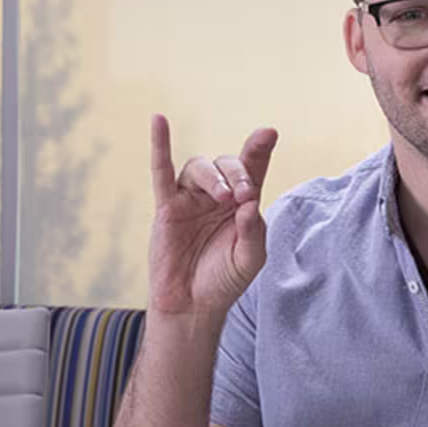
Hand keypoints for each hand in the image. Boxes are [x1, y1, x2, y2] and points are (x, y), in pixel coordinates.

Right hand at [146, 115, 278, 318]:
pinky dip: (160, 145)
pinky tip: (159, 120)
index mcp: (242, 203)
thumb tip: (249, 204)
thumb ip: (254, 232)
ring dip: (213, 176)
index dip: (259, 149)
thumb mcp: (250, 259)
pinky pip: (161, 171)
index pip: (253, 168)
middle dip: (237, 174)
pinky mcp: (167, 208)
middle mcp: (216, 196)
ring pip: (199, 167)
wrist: (193, 306)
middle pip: (226, 164)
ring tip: (223, 197)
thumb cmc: (224, 280)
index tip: (268, 133)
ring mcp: (190, 199)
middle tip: (242, 195)